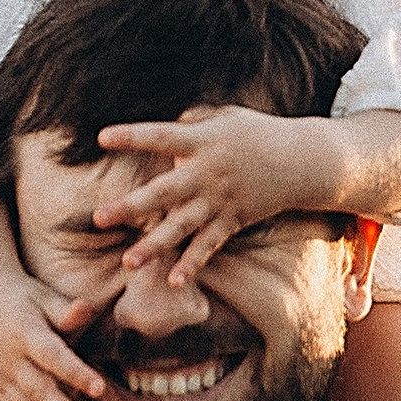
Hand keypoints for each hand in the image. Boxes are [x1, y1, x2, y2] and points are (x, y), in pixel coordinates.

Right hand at [0, 274, 105, 400]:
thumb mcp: (44, 297)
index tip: (100, 389)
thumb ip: (65, 310)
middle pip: (40, 392)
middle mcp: (13, 360)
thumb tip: (85, 308)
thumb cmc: (24, 297)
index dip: (76, 373)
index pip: (54, 357)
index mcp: (27, 334)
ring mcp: (3, 377)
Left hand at [96, 106, 324, 284]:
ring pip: (181, 226)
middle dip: (130, 206)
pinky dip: (193, 264)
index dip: (132, 137)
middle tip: (98, 218)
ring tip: (127, 262)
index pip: (160, 136)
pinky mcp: (232, 220)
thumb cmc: (256, 134)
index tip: (101, 138)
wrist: (301, 160)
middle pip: (163, 192)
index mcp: (201, 141)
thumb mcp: (224, 118)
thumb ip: (192, 122)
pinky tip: (173, 282)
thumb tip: (167, 125)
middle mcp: (207, 173)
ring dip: (153, 246)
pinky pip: (208, 246)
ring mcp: (219, 200)